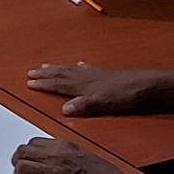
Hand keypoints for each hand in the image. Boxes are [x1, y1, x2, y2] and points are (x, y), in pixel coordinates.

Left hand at [11, 138, 135, 173]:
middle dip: (19, 161)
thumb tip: (51, 154)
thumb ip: (65, 152)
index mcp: (63, 145)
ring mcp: (54, 173)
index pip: (33, 142)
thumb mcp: (83, 153)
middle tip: (21, 169)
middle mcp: (56, 156)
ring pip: (22, 168)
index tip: (29, 157)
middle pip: (23, 152)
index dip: (28, 151)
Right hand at [24, 61, 166, 115]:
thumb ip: (83, 105)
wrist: (143, 85)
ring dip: (57, 69)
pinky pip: (86, 68)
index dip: (44, 84)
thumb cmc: (123, 96)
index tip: (30, 82)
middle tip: (31, 72)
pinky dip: (78, 66)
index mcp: (82, 86)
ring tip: (45, 66)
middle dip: (45, 74)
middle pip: (61, 74)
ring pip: (70, 69)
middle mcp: (85, 77)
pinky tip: (79, 64)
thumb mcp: (102, 103)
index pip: (58, 84)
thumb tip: (65, 109)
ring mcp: (94, 74)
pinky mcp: (104, 73)